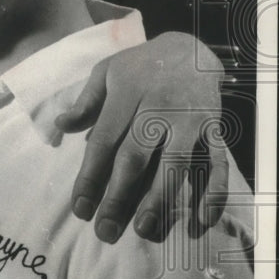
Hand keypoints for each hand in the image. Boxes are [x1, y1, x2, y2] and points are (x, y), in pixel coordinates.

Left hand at [55, 32, 228, 243]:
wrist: (190, 47)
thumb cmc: (140, 66)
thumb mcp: (106, 72)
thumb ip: (85, 102)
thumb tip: (60, 126)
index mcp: (126, 95)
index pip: (104, 142)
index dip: (90, 177)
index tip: (80, 209)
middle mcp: (158, 109)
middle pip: (136, 159)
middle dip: (119, 197)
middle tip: (105, 231)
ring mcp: (190, 120)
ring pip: (175, 165)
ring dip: (160, 200)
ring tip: (144, 229)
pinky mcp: (215, 129)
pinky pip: (217, 163)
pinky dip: (212, 192)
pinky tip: (200, 221)